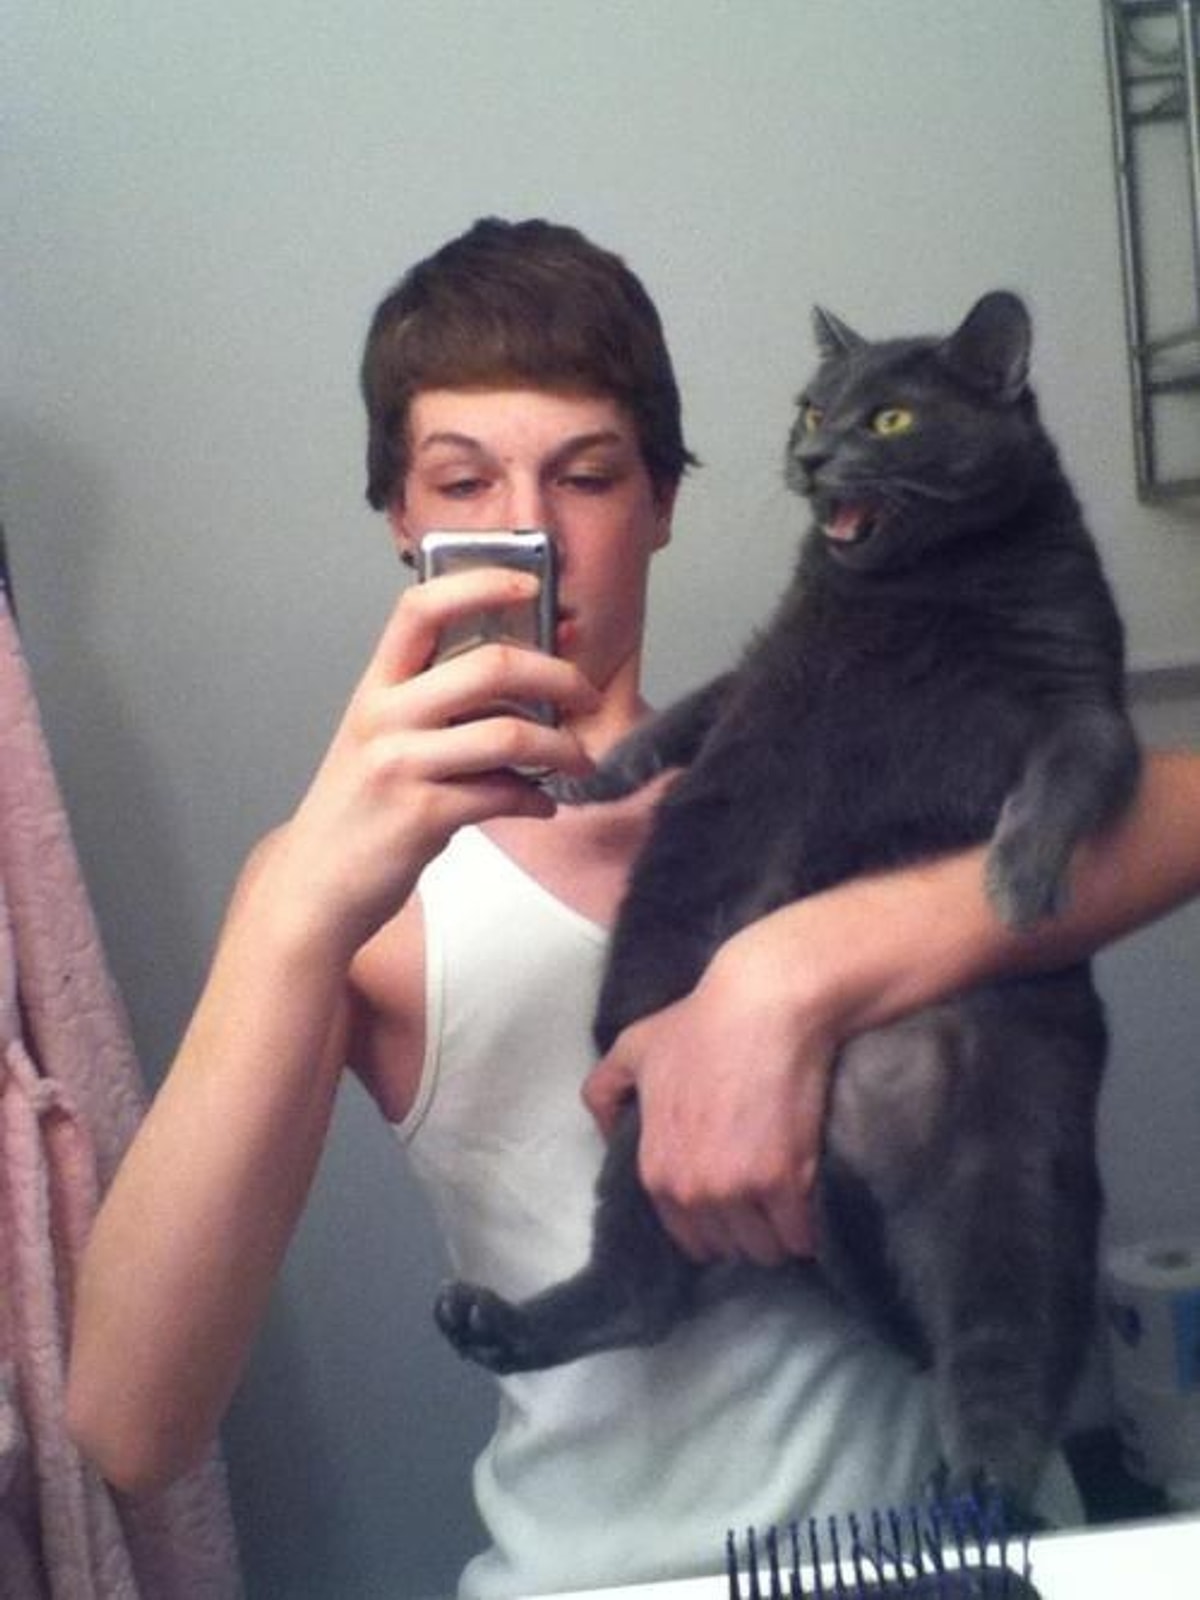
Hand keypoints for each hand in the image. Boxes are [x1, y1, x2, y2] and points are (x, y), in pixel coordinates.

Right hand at [267, 568, 598, 957]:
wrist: (314, 882)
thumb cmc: (360, 807)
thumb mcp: (380, 738)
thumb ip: (434, 704)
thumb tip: (520, 680)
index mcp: (377, 686)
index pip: (421, 608)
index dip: (479, 584)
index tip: (530, 586)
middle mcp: (385, 716)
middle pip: (489, 666)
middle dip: (557, 677)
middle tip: (586, 695)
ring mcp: (401, 765)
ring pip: (509, 735)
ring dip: (562, 748)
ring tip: (579, 761)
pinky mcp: (421, 816)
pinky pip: (504, 795)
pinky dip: (536, 800)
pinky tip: (542, 805)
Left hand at [583, 927, 834, 1266]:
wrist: (764, 1005)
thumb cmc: (700, 1025)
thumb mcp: (633, 1049)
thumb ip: (604, 1091)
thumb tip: (607, 1132)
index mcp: (656, 1172)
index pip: (689, 1238)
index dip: (714, 1222)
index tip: (734, 1202)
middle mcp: (692, 1191)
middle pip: (729, 1247)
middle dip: (747, 1229)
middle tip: (765, 1200)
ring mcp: (738, 1190)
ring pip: (766, 1249)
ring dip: (780, 1235)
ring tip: (790, 1205)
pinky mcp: (785, 1182)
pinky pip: (802, 1236)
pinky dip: (810, 1228)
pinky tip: (812, 1206)